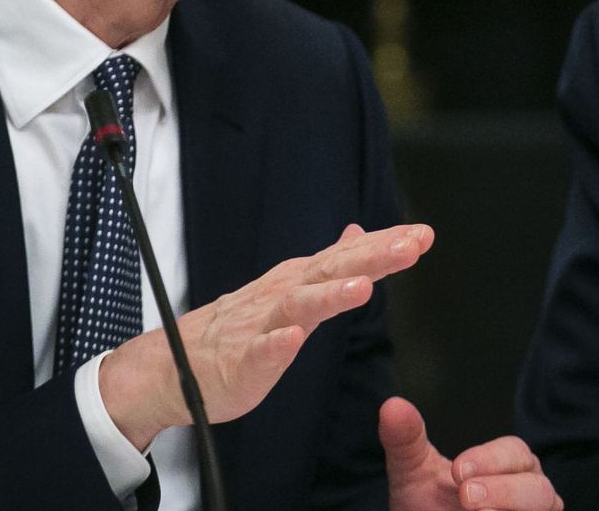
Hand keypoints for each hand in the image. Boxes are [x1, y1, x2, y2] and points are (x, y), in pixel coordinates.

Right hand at [99, 222, 432, 448]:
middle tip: (410, 246)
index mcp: (300, 282)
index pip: (348, 257)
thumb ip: (329, 263)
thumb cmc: (239, 328)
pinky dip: (277, 344)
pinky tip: (291, 338)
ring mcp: (261, 325)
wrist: (174, 365)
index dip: (385, 245)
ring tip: (361, 288)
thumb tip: (359, 232)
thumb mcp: (292, 288)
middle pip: (333, 271)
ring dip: (330, 295)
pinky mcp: (241, 360)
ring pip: (300, 306)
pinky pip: (260, 351)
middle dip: (372, 257)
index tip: (424, 235)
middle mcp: (284, 295)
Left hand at [381, 397, 560, 510]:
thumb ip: (406, 441)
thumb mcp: (413, 473)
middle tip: (467, 496)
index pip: (515, 453)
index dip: (489, 459)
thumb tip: (392, 406)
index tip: (457, 470)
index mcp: (510, 465)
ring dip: (511, 508)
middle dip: (505, 490)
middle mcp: (530, 493)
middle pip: (539, 488)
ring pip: (546, 510)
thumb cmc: (426, 504)